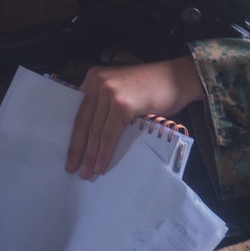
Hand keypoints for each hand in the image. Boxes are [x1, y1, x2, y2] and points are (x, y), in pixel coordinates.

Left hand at [65, 56, 202, 179]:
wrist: (179, 78)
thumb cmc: (154, 88)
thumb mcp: (122, 90)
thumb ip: (105, 103)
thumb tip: (92, 133)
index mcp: (94, 78)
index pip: (79, 111)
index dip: (73, 135)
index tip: (70, 154)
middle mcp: (98, 82)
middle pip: (83, 122)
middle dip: (77, 149)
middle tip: (71, 169)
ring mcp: (109, 92)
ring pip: (95, 131)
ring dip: (90, 155)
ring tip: (87, 173)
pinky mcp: (122, 104)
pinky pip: (109, 135)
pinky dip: (104, 153)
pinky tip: (101, 166)